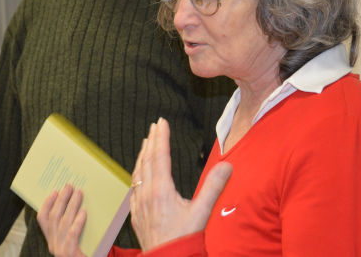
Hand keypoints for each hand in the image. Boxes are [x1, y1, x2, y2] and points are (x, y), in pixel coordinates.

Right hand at [37, 184, 87, 256]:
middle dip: (61, 199)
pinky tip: (84, 212)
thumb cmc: (87, 250)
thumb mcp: (77, 237)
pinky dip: (78, 222)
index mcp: (52, 239)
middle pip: (53, 217)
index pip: (43, 218)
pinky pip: (72, 234)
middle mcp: (53, 245)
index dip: (47, 203)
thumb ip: (73, 223)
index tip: (55, 190)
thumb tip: (77, 199)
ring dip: (71, 205)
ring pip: (63, 223)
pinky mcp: (69, 254)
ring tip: (79, 193)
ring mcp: (60, 251)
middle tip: (69, 186)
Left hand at [130, 118, 231, 250]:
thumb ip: (214, 187)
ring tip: (145, 143)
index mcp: (162, 190)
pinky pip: (133, 187)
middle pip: (147, 160)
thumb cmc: (184, 239)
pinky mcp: (136, 214)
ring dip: (142, 155)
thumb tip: (226, 166)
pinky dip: (136, 173)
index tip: (162, 121)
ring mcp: (139, 204)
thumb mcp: (202, 212)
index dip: (161, 136)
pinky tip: (138, 173)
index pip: (160, 156)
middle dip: (151, 140)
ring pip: (137, 172)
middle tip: (155, 126)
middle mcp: (147, 194)